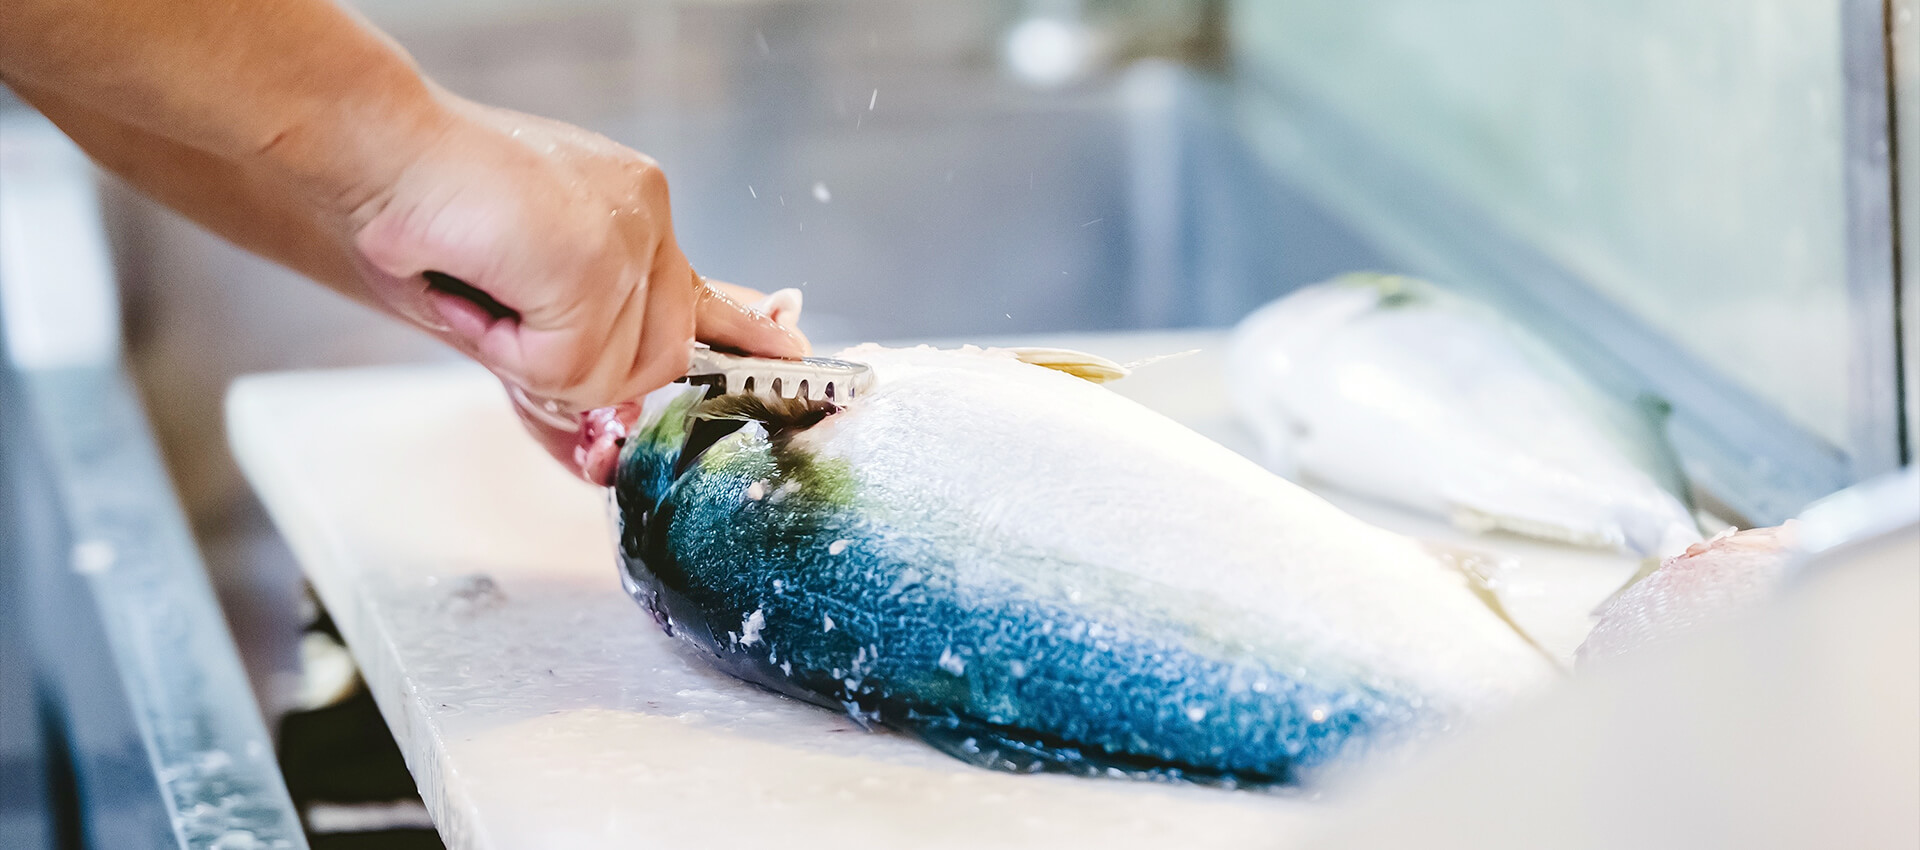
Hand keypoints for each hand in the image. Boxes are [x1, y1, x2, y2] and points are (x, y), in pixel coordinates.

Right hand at [346, 95, 809, 480]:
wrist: (368, 151)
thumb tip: (598, 467)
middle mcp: (647, 220)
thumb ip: (564, 378)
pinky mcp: (602, 259)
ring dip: (528, 356)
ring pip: (610, 375)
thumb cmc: (417, 221)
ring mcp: (632, 235)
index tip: (791, 351)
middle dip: (574, 368)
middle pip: (657, 362)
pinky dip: (508, 347)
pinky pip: (567, 367)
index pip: (704, 291)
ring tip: (483, 284)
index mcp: (631, 223)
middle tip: (498, 306)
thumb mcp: (506, 315)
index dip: (745, 331)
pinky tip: (482, 285)